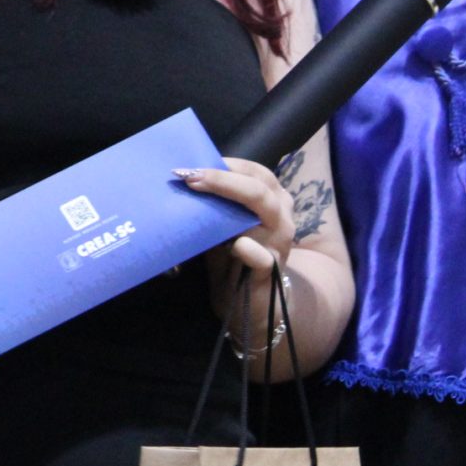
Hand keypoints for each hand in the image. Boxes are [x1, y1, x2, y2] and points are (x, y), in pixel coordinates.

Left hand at [178, 157, 293, 272]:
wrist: (249, 303)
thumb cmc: (234, 257)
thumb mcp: (224, 227)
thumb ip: (216, 205)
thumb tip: (184, 179)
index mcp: (273, 200)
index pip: (255, 172)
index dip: (226, 165)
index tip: (193, 162)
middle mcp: (281, 216)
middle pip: (259, 185)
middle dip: (223, 177)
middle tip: (189, 175)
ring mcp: (279, 242)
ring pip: (266, 208)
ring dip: (230, 194)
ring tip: (198, 189)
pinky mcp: (272, 269)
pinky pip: (262, 256)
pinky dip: (248, 249)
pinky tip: (235, 245)